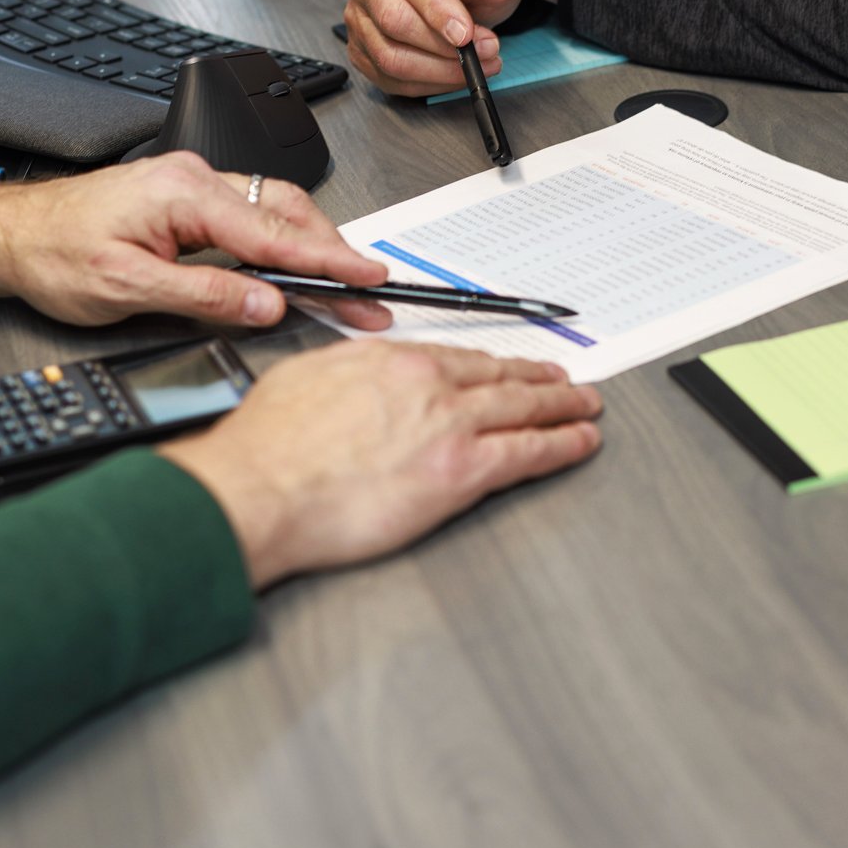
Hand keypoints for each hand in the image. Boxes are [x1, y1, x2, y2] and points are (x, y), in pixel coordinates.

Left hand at [0, 153, 390, 327]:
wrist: (10, 235)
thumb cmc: (53, 254)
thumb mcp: (126, 288)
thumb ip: (203, 295)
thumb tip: (264, 302)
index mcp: (183, 194)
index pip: (273, 233)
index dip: (327, 260)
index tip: (367, 279)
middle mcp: (194, 178)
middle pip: (286, 212)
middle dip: (333, 251)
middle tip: (367, 292)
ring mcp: (192, 184)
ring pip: (272, 209)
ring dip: (310, 244)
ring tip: (341, 283)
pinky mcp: (186, 198)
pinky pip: (249, 213)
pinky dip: (281, 239)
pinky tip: (293, 262)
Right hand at [163, 340, 604, 588]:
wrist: (261, 488)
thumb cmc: (268, 446)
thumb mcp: (304, 378)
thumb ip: (345, 374)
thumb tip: (355, 380)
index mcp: (390, 362)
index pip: (457, 359)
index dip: (492, 365)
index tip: (507, 367)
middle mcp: (428, 386)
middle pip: (500, 378)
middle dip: (540, 379)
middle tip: (566, 381)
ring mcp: (450, 427)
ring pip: (524, 409)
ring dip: (563, 406)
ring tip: (587, 406)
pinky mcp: (461, 472)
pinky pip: (528, 453)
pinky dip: (561, 445)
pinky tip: (579, 442)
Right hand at [342, 0, 525, 96]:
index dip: (438, 10)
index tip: (466, 34)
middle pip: (393, 20)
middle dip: (442, 46)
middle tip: (485, 50)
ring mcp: (360, 15)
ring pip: (390, 56)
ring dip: (440, 70)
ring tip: (478, 63)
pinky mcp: (362, 48)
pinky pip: (389, 78)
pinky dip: (428, 84)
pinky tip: (455, 73)